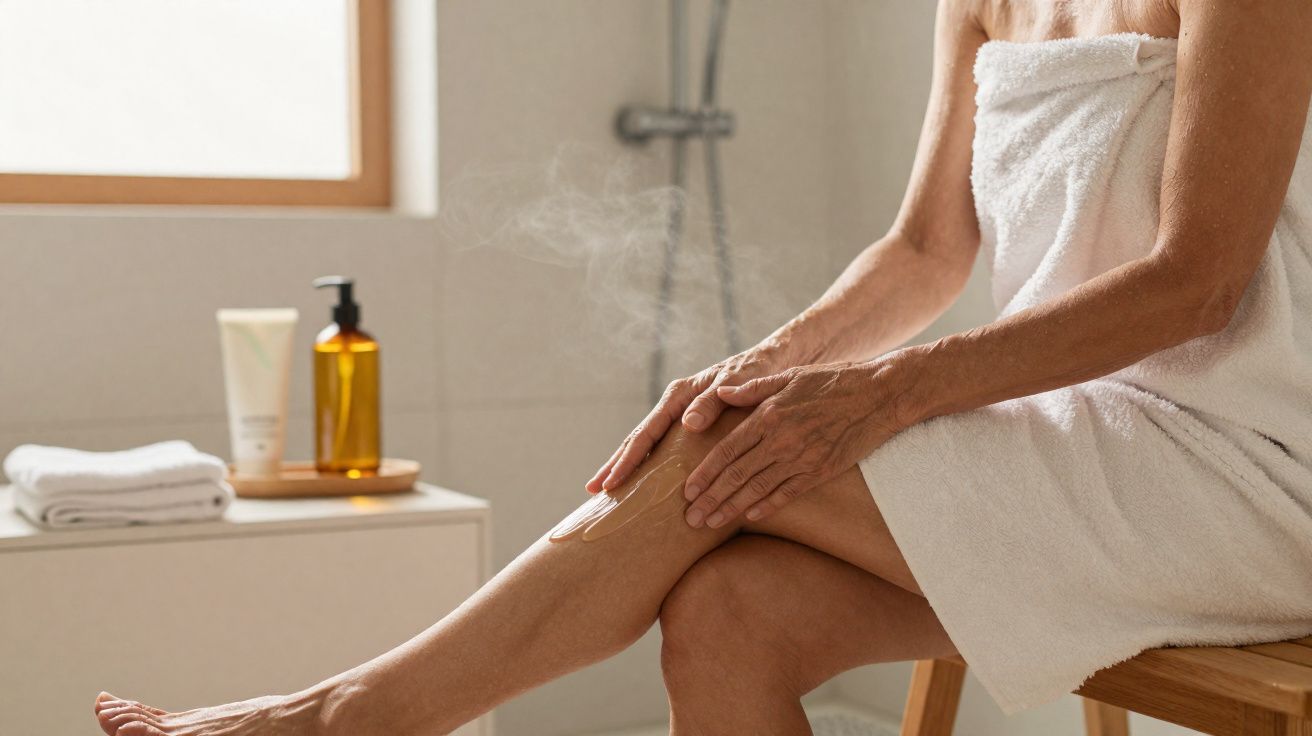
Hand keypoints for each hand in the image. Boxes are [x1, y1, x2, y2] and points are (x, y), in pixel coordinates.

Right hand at [586, 346, 785, 492]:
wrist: (771, 363)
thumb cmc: (755, 372)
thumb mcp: (738, 383)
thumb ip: (713, 401)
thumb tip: (688, 423)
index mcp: (679, 395)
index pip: (646, 432)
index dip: (628, 459)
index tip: (613, 482)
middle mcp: (674, 405)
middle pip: (637, 439)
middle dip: (615, 465)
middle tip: (593, 490)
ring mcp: (679, 416)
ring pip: (646, 445)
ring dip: (626, 466)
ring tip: (606, 491)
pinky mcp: (689, 426)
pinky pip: (663, 448)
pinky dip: (648, 465)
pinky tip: (640, 483)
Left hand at [681, 360, 912, 527]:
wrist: (879, 395)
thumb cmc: (831, 381)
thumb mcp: (788, 376)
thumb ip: (751, 389)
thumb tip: (718, 394)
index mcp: (768, 416)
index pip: (727, 450)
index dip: (705, 473)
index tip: (686, 490)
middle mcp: (782, 440)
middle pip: (736, 475)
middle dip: (710, 498)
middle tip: (689, 518)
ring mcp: (802, 458)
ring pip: (758, 489)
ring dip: (731, 508)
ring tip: (709, 524)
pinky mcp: (821, 471)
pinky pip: (788, 494)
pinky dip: (767, 507)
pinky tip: (749, 518)